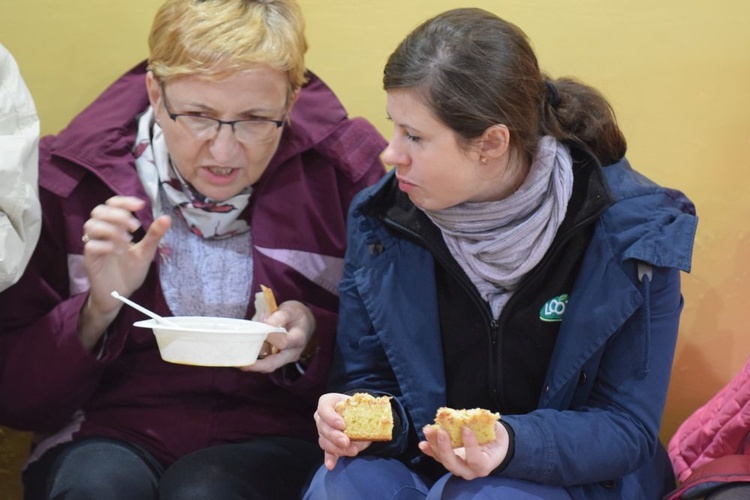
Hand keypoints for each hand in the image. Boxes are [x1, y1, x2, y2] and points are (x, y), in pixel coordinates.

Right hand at [78, 196, 170, 350]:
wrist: (120, 295)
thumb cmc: (130, 272)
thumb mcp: (146, 252)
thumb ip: (154, 235)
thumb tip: (166, 217)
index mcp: (114, 228)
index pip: (111, 204)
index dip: (123, 201)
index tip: (140, 205)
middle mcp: (101, 234)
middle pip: (98, 211)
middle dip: (118, 215)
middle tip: (136, 228)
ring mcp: (93, 246)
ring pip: (90, 225)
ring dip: (111, 229)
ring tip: (128, 241)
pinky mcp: (90, 260)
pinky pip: (90, 245)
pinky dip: (105, 244)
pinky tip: (118, 251)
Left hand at [240, 300, 315, 372]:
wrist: (305, 323)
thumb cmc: (296, 314)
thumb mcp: (290, 310)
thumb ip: (280, 316)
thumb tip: (266, 324)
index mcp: (298, 339)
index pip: (283, 342)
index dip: (269, 337)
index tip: (258, 330)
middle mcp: (293, 353)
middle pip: (273, 363)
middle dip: (256, 365)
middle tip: (240, 363)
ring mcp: (286, 358)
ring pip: (268, 366)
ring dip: (253, 364)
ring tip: (238, 360)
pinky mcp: (279, 360)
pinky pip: (267, 363)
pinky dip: (256, 361)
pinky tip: (244, 356)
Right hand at [313, 393, 370, 469]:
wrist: (360, 416)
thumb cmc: (359, 407)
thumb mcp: (361, 404)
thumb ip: (365, 409)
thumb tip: (380, 416)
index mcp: (328, 402)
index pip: (324, 408)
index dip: (331, 417)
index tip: (342, 425)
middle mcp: (322, 417)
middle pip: (323, 427)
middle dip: (335, 436)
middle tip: (346, 442)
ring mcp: (323, 431)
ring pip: (324, 441)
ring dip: (337, 448)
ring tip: (352, 451)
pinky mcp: (328, 444)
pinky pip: (327, 452)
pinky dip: (329, 459)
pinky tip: (331, 465)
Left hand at [419, 422, 509, 479]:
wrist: (493, 449)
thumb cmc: (496, 439)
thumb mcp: (496, 432)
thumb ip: (487, 426)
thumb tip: (472, 415)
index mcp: (484, 465)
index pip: (476, 460)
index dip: (470, 445)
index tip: (466, 428)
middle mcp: (469, 471)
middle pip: (453, 464)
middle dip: (445, 448)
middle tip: (441, 431)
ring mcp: (457, 468)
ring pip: (443, 460)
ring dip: (434, 445)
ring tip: (428, 431)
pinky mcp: (448, 461)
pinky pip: (437, 457)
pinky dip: (429, 450)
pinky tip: (422, 443)